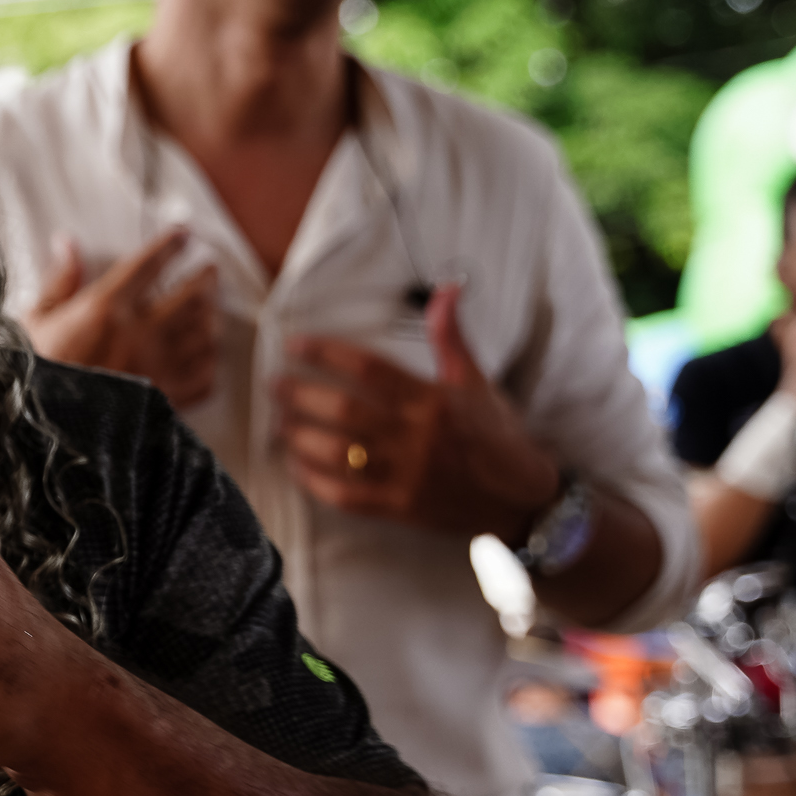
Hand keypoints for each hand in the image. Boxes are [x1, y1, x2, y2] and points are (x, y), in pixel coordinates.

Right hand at [23, 227, 218, 409]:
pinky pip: (203, 378)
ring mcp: (158, 370)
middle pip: (190, 296)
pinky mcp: (166, 402)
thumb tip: (68, 245)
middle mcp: (140, 335)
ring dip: (210, 316)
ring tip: (210, 307)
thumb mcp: (33, 324)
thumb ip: (58, 283)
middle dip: (204, 277)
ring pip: (203, 334)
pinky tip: (206, 356)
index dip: (171, 244)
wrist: (45, 439)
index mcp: (106, 310)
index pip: (149, 264)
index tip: (182, 234)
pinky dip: (209, 363)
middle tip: (209, 270)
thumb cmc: (33, 382)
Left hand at [273, 283, 560, 542]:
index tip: (295, 346)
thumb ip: (451, 337)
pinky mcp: (397, 507)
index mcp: (432, 401)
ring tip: (278, 423)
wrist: (520, 500)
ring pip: (339, 454)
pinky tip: (295, 466)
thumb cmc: (496, 436)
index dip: (327, 354)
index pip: (369, 370)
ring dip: (301, 437)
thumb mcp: (476, 382)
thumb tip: (447, 288)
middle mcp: (416, 437)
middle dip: (302, 396)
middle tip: (275, 385)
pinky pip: (345, 495)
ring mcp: (405, 475)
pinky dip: (314, 481)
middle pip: (345, 412)